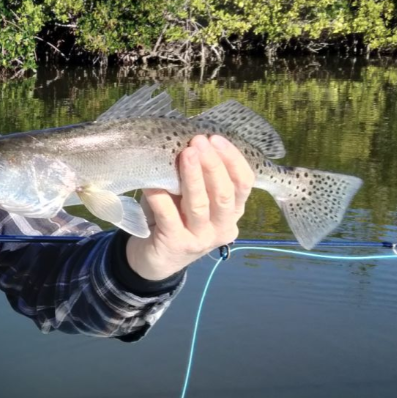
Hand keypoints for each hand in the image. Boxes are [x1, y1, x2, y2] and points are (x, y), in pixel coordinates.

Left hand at [127, 134, 253, 280]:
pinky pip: (168, 215)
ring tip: (186, 153)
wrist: (155, 258)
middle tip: (198, 142)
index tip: (216, 139)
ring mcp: (201, 239)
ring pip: (200, 205)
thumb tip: (188, 143)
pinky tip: (153, 180)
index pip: (243, 184)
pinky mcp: (176, 245)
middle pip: (225, 194)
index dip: (232, 160)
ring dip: (193, 176)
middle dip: (213, 165)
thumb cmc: (176, 219)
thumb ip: (196, 177)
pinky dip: (160, 194)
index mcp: (232, 213)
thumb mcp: (191, 198)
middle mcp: (222, 228)